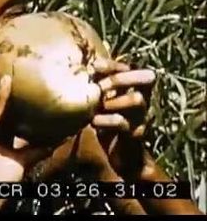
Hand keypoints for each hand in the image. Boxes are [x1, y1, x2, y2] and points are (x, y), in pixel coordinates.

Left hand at [90, 57, 155, 178]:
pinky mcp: (136, 134)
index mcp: (133, 88)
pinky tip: (92, 121)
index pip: (129, 68)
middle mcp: (142, 99)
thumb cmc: (105, 122)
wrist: (119, 154)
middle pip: (143, 79)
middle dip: (119, 78)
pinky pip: (124, 123)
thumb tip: (76, 69)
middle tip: (100, 85)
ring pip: (137, 99)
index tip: (93, 66)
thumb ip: (95, 86)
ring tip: (96, 105)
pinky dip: (107, 120)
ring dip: (113, 100)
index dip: (113, 65)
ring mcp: (141, 116)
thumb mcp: (100, 102)